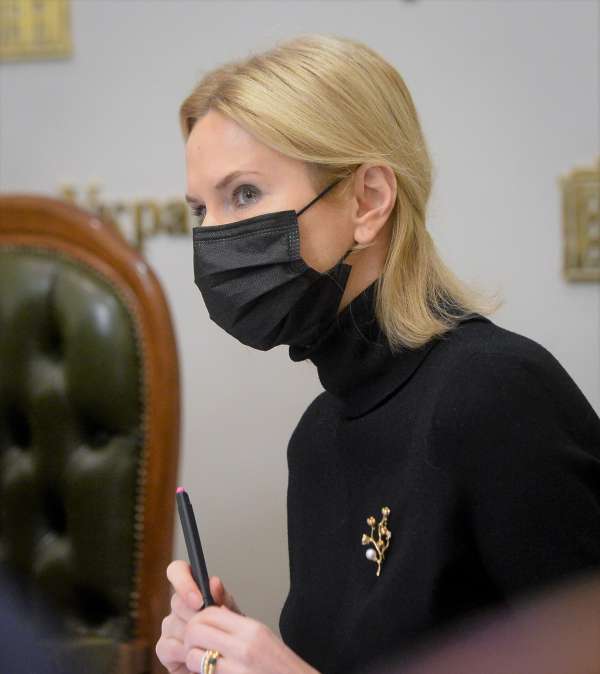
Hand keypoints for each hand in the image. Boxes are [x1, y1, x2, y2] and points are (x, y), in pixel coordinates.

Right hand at [155, 560, 243, 673]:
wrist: (226, 660)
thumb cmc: (229, 633)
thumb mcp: (232, 614)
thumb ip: (223, 599)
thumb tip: (214, 582)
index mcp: (193, 589)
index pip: (177, 570)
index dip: (183, 581)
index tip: (198, 600)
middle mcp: (177, 605)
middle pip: (176, 601)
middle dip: (196, 617)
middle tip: (212, 629)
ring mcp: (168, 625)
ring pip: (173, 624)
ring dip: (193, 637)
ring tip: (209, 645)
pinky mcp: (163, 648)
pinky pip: (167, 646)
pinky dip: (185, 653)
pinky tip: (197, 656)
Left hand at [182, 605, 319, 673]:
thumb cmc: (278, 667)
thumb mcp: (261, 637)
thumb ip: (235, 624)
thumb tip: (212, 608)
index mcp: (251, 629)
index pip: (209, 612)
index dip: (197, 619)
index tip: (198, 629)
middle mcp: (245, 645)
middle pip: (196, 629)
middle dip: (189, 640)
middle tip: (194, 649)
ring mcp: (238, 668)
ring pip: (194, 656)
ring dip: (193, 662)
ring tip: (202, 667)